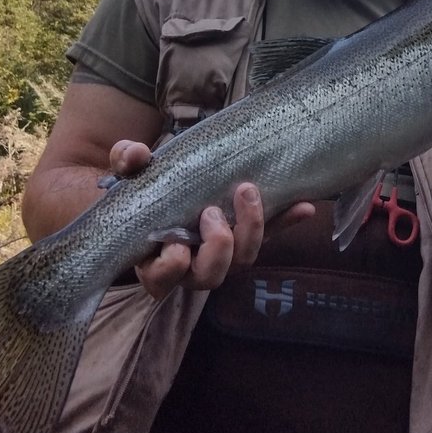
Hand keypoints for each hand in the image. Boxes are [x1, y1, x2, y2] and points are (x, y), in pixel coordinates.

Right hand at [107, 140, 313, 300]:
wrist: (166, 183)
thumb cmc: (142, 188)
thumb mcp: (129, 171)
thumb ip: (127, 161)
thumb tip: (136, 154)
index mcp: (156, 259)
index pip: (162, 278)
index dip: (171, 267)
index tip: (176, 245)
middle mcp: (191, 265)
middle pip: (210, 275)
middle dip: (217, 247)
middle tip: (213, 213)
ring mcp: (223, 254)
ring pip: (242, 261)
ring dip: (251, 230)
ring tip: (248, 192)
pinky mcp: (246, 236)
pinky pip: (271, 236)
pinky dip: (286, 220)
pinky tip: (304, 206)